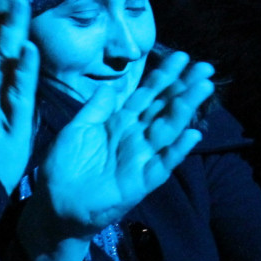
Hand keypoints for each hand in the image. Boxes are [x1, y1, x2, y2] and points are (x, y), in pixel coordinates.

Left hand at [20, 52, 213, 260]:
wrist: (55, 203)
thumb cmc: (64, 166)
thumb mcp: (76, 129)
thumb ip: (95, 108)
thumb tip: (111, 86)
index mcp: (119, 122)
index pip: (146, 95)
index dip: (163, 76)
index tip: (182, 56)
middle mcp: (134, 137)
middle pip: (163, 108)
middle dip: (184, 87)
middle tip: (205, 67)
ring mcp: (140, 159)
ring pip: (167, 130)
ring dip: (185, 110)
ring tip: (202, 89)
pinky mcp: (140, 182)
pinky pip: (162, 164)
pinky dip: (177, 150)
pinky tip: (192, 135)